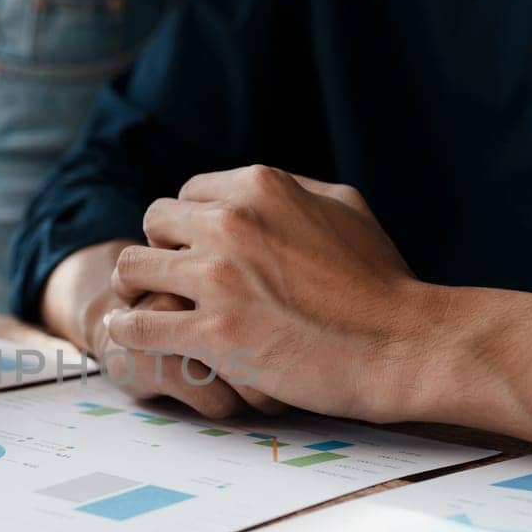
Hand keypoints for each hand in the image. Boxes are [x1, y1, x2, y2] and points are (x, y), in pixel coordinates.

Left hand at [107, 165, 439, 422]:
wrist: (403, 344)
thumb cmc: (383, 282)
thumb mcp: (347, 209)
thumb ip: (296, 191)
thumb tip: (261, 189)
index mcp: (260, 186)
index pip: (190, 193)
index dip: (190, 224)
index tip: (196, 251)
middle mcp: (230, 222)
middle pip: (154, 222)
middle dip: (160, 250)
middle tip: (168, 281)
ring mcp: (217, 278)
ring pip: (131, 268)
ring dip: (133, 289)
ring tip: (139, 308)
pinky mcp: (212, 333)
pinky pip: (138, 326)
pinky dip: (128, 332)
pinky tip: (130, 338)